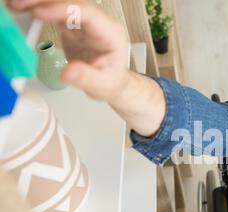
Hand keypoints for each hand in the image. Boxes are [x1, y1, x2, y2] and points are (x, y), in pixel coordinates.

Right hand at [7, 0, 129, 103]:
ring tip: (15, 6)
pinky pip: (54, 10)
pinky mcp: (73, 25)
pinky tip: (22, 9)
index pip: (87, 12)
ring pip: (61, 2)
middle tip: (19, 5)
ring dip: (39, 2)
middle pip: (71, 1)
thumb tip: (69, 72)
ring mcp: (84, 22)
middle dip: (45, 1)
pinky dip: (37, 8)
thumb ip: (87, 79)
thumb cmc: (111, 82)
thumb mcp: (103, 87)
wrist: (112, 82)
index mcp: (110, 33)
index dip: (63, 9)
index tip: (40, 13)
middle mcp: (98, 22)